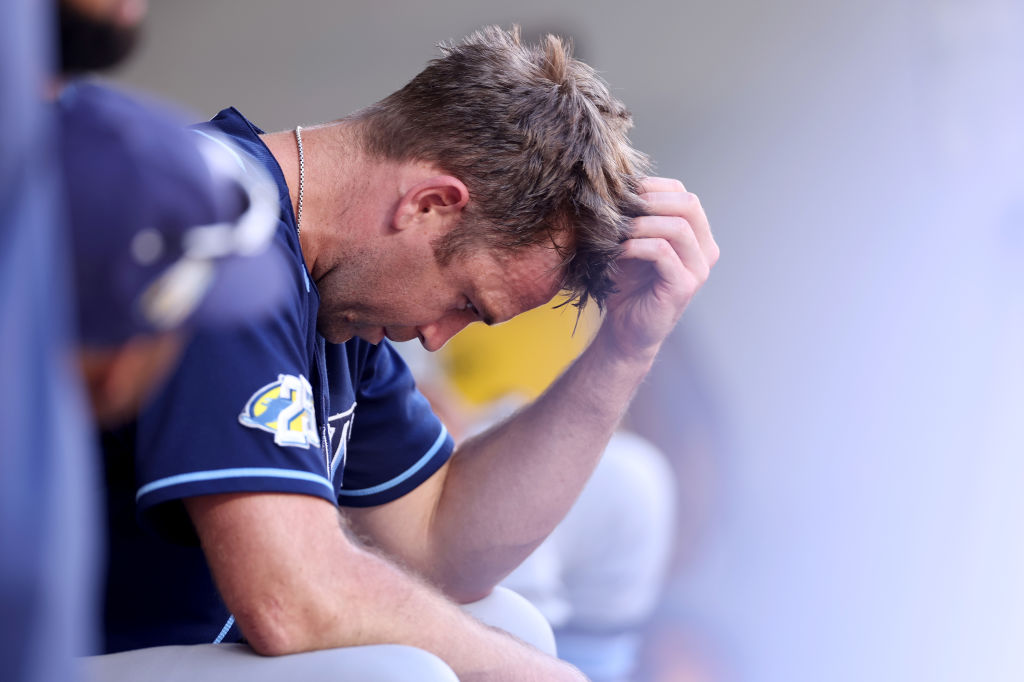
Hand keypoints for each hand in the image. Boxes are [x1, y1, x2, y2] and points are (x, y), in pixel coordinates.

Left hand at [598, 177, 717, 359]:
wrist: (624, 329)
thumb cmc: (626, 283)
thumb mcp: (631, 242)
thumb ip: (635, 216)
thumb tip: (617, 183)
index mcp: (696, 235)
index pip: (683, 194)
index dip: (653, 187)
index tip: (622, 191)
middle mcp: (705, 250)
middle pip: (689, 204)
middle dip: (651, 200)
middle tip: (620, 205)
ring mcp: (698, 269)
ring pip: (678, 227)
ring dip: (642, 223)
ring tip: (617, 229)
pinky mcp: (684, 287)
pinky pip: (663, 252)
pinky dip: (637, 246)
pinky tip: (618, 250)